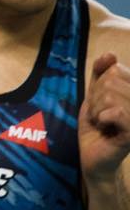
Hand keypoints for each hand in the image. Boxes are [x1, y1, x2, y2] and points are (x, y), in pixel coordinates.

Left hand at [80, 52, 129, 183]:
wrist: (93, 155)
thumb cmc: (96, 125)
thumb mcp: (95, 94)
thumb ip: (101, 73)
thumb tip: (110, 54)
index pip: (116, 69)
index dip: (100, 84)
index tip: (102, 102)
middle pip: (111, 81)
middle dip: (96, 98)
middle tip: (101, 115)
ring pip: (111, 95)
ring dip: (97, 109)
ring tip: (103, 122)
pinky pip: (116, 112)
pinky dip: (101, 118)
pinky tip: (105, 128)